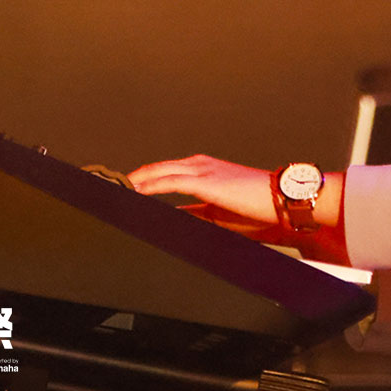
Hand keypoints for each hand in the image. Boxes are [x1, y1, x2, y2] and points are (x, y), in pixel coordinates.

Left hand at [128, 154, 350, 265]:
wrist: (285, 203)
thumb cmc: (260, 212)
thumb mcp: (220, 217)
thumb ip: (195, 217)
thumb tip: (172, 224)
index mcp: (205, 172)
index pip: (164, 175)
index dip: (141, 183)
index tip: (120, 194)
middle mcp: (201, 166)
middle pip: (155, 170)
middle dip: (130, 181)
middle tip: (105, 191)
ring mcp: (202, 171)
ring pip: (157, 173)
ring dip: (133, 183)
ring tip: (111, 192)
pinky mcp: (205, 181)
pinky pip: (167, 182)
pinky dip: (146, 187)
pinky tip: (131, 193)